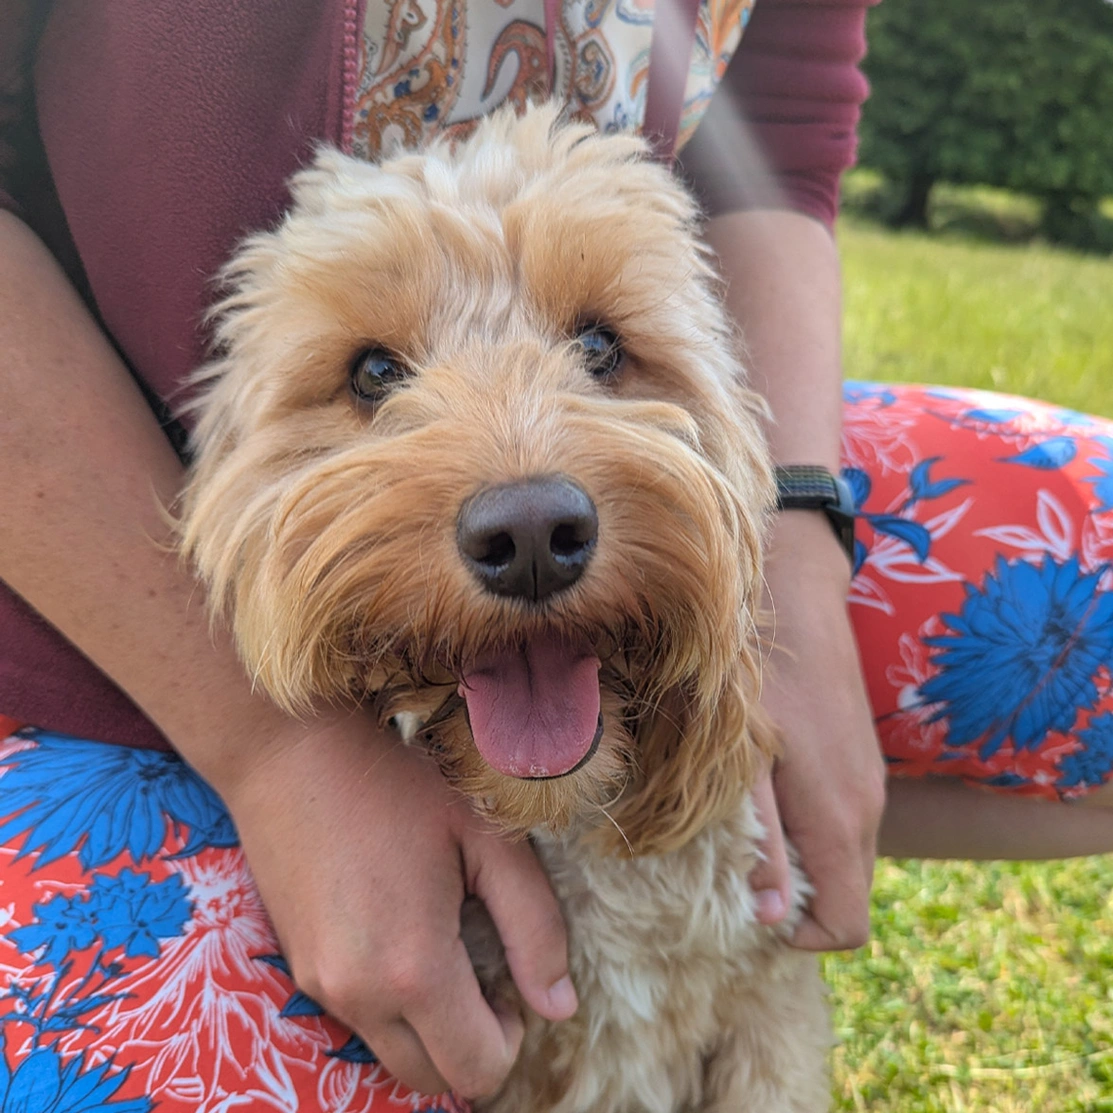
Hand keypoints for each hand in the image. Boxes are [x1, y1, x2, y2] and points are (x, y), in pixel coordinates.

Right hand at [221, 711, 577, 1097]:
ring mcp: (319, 984)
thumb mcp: (488, 839)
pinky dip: (388, 1006)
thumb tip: (560, 1007)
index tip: (507, 981)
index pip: (476, 1071)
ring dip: (427, 1029)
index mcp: (414, 968)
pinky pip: (356, 1020)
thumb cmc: (399, 784)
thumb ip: (535, 926)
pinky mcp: (297, 966)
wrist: (292, 752)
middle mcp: (358, 994)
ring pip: (390, 1055)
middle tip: (480, 971)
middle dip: (470, 1045)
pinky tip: (397, 935)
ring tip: (440, 947)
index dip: (510, 1038)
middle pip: (430, 1080)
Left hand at [748, 512, 885, 949]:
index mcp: (839, 819)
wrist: (798, 596)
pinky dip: (810, 827)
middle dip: (798, 900)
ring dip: (802, 860)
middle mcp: (866, 808)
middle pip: (846, 892)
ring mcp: (869, 779)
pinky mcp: (860, 756)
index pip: (847, 925)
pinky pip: (844, 818)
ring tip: (747, 826)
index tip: (752, 908)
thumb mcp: (745, 763)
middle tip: (738, 868)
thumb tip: (773, 918)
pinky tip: (767, 789)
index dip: (801, 935)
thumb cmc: (760, 676)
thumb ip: (764, 843)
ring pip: (845, 855)